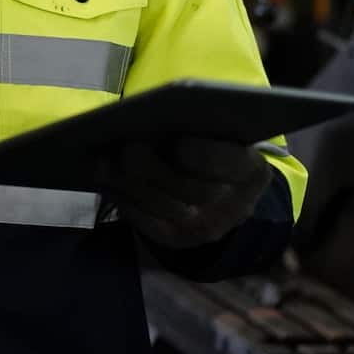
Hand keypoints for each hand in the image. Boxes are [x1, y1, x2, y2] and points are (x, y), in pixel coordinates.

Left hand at [103, 137, 271, 249]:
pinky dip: (124, 199)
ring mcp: (207, 227)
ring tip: (103, 160)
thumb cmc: (209, 143)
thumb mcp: (213, 130)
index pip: (233, 164)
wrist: (218, 190)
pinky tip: (104, 179)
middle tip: (129, 148)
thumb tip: (156, 114)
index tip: (180, 143)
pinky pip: (148, 223)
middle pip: (195, 191)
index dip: (206, 156)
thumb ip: (195, 123)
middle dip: (158, 169)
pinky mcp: (178, 239)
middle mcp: (236, 205)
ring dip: (131, 183)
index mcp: (251, 168)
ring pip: (166, 208)